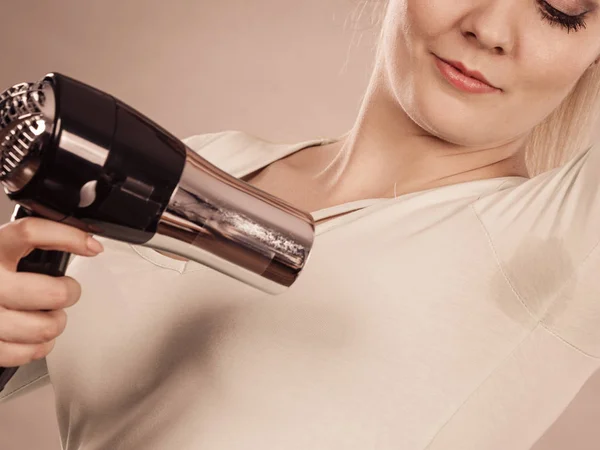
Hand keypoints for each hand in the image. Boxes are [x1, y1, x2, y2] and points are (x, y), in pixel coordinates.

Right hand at [0, 217, 103, 366]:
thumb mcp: (0, 253)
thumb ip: (26, 246)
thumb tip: (81, 242)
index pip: (31, 233)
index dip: (68, 237)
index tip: (91, 246)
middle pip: (53, 293)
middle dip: (69, 293)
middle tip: (65, 291)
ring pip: (46, 326)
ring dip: (56, 322)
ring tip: (48, 315)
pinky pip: (28, 352)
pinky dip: (39, 346)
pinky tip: (32, 336)